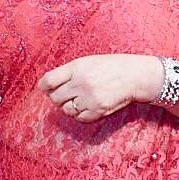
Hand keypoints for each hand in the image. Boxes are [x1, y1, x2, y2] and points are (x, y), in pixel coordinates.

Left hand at [37, 54, 161, 122]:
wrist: (135, 75)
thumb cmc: (110, 66)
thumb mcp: (86, 62)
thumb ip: (68, 72)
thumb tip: (48, 85)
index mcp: (76, 68)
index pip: (49, 81)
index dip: (44, 86)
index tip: (45, 88)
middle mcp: (81, 83)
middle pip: (55, 98)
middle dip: (57, 97)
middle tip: (65, 94)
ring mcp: (90, 98)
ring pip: (67, 109)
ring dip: (69, 106)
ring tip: (78, 99)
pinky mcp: (99, 110)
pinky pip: (80, 118)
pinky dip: (80, 114)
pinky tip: (86, 106)